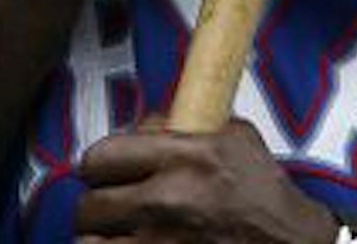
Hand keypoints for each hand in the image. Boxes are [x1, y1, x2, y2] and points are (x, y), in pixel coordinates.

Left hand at [74, 117, 340, 242]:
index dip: (100, 166)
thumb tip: (141, 124)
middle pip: (89, 205)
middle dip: (99, 207)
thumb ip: (186, 125)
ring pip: (91, 243)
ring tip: (118, 235)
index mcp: (187, 157)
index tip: (107, 173)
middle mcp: (170, 201)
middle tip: (113, 209)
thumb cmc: (266, 197)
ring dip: (102, 239)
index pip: (102, 156)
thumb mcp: (237, 140)